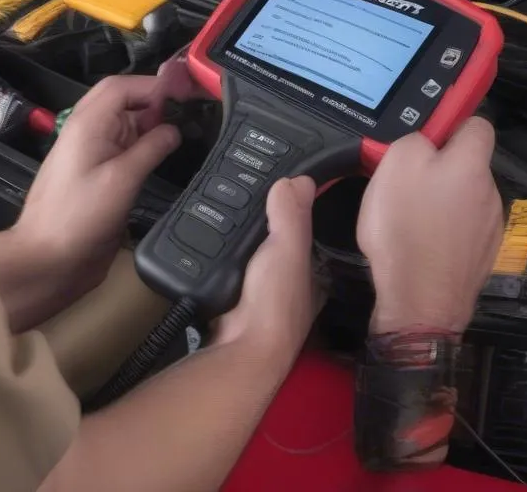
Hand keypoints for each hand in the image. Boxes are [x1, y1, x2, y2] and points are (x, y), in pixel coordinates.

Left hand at [16, 59, 203, 296]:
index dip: (153, 86)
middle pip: (122, 100)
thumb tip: (174, 129)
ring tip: (180, 130)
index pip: (122, 86)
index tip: (185, 95)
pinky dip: (142, 144)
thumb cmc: (79, 218)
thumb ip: (150, 149)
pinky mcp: (96, 174)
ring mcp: (90, 153)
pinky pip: (121, 147)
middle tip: (185, 112)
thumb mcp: (122, 179)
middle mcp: (87, 132)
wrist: (47, 260)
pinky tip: (161, 154)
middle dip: (153, 101)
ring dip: (149, 123)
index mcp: (88, 123)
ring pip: (123, 124)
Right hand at [213, 176, 319, 376]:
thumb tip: (298, 179)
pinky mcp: (235, 308)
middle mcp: (292, 291)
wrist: (241, 347)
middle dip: (266, 231)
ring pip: (254, 263)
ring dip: (243, 247)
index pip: (309, 237)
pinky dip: (224, 262)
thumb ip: (292, 215)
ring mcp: (262, 302)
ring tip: (225, 215)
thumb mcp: (288, 247)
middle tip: (246, 199)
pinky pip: (231, 274)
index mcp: (314, 276)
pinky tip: (212, 246)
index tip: (281, 193)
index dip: (298, 217)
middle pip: (279, 250)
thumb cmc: (275, 301)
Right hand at [357, 117, 503, 335]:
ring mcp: (490, 228)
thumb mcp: (395, 163)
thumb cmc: (406, 226)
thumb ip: (414, 140)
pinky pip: (460, 229)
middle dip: (438, 166)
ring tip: (406, 215)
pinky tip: (417, 242)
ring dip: (439, 199)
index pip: (477, 123)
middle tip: (403, 178)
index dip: (450, 122)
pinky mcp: (481, 257)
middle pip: (466, 164)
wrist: (419, 300)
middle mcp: (490, 192)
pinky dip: (441, 230)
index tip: (424, 136)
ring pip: (462, 197)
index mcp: (472, 164)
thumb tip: (425, 141)